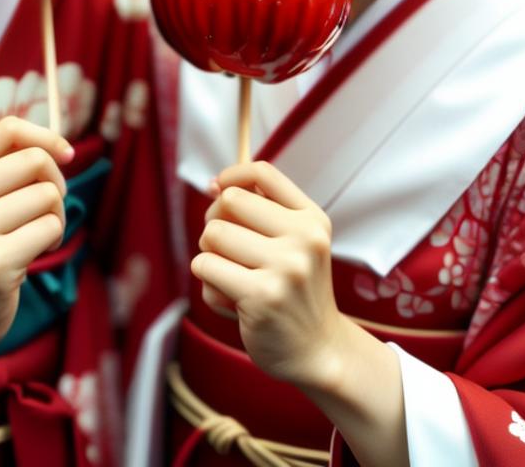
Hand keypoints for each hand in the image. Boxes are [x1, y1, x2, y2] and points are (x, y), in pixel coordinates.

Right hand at [0, 116, 72, 363]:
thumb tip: (60, 149)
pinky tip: (32, 257)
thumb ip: (3, 174)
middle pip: (35, 161)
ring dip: (56, 217)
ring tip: (37, 238)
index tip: (66, 155)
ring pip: (47, 196)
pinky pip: (49, 229)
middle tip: (49, 210)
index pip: (8, 131)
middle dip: (56, 184)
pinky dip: (53, 240)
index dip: (46, 136)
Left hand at [192, 160, 347, 391]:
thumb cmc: (296, 292)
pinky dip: (208, 283)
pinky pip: (205, 267)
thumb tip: (215, 185)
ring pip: (212, 235)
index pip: (262, 172)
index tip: (217, 189)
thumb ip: (264, 210)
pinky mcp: (260, 296)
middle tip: (226, 248)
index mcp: (312, 219)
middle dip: (216, 222)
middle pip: (229, 202)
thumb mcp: (298, 242)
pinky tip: (231, 300)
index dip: (231, 175)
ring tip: (231, 277)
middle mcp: (304, 239)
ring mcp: (285, 268)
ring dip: (209, 256)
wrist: (319, 351)